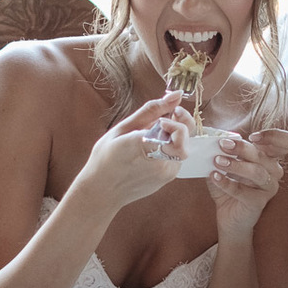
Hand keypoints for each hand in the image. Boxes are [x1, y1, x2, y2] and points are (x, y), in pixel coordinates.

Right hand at [78, 93, 194, 207]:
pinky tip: (149, 149)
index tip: (163, 117)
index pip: (180, 131)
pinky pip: (176, 157)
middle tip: (163, 120)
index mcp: (146, 146)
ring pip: (183, 147)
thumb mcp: (123, 128)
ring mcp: (166, 173)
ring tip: (150, 136)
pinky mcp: (167, 179)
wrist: (102, 192)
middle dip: (179, 125)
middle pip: (186, 138)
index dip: (176, 120)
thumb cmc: (106, 158)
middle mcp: (160, 162)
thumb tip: (175, 94)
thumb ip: (152, 110)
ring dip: (172, 137)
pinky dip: (167, 148)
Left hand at [207, 126, 287, 239]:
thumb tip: (214, 139)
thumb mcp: (226, 165)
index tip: (253, 136)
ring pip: (257, 172)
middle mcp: (274, 171)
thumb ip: (224, 152)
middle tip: (223, 145)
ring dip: (236, 165)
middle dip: (243, 148)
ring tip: (217, 161)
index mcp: (269, 158)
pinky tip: (214, 176)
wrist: (228, 216)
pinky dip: (226, 182)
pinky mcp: (259, 202)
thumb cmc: (229, 186)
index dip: (274, 136)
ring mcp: (269, 187)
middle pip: (264, 155)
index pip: (286, 143)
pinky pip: (243, 190)